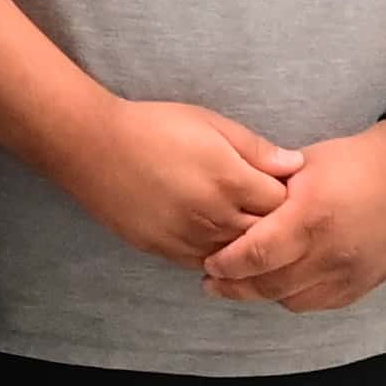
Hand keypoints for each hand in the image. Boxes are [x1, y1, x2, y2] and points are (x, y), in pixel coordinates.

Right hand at [65, 96, 306, 267]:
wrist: (90, 145)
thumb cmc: (151, 126)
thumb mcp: (209, 123)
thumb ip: (255, 148)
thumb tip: (295, 165)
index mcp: (230, 180)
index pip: (285, 203)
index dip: (287, 194)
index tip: (279, 186)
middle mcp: (214, 215)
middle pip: (265, 234)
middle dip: (271, 223)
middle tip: (262, 207)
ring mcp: (187, 237)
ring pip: (236, 255)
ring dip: (242, 242)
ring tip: (235, 221)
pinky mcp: (163, 249)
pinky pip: (203, 262)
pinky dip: (214, 253)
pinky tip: (210, 235)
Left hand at [198, 122, 385, 312]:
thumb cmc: (354, 162)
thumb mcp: (301, 166)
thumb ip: (265, 193)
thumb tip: (227, 210)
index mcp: (311, 217)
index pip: (256, 254)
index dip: (226, 264)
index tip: (208, 262)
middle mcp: (332, 252)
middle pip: (269, 285)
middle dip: (235, 286)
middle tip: (213, 280)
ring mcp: (351, 272)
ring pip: (292, 300)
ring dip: (264, 294)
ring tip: (245, 281)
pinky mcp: (365, 284)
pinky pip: (320, 303)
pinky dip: (295, 296)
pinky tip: (283, 282)